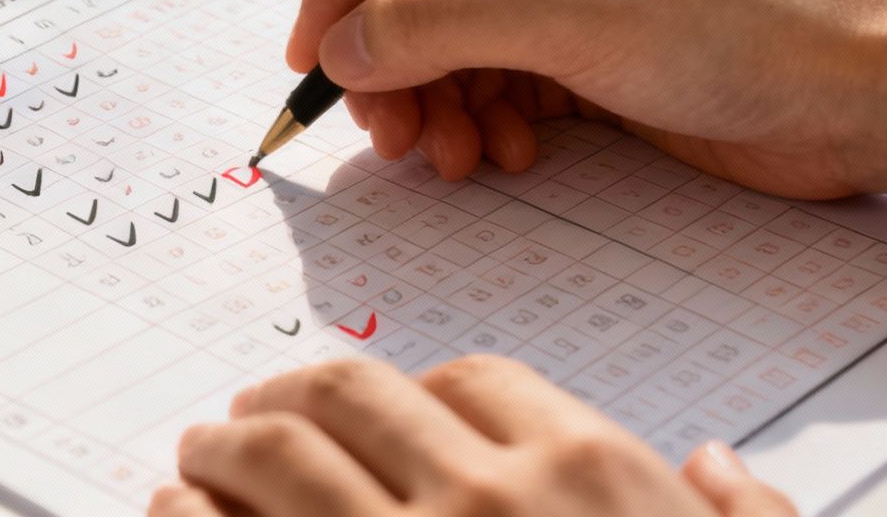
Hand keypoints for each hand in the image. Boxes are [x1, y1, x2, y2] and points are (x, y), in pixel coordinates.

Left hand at [157, 355, 795, 516]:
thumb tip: (712, 465)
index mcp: (587, 475)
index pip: (473, 382)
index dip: (416, 394)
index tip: (382, 413)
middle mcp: (483, 499)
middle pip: (348, 394)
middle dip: (286, 395)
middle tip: (249, 415)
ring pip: (273, 453)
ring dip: (220, 445)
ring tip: (197, 460)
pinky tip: (175, 516)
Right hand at [283, 0, 886, 212]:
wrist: (873, 92)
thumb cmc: (748, 18)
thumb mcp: (567, 13)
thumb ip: (433, 22)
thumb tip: (337, 46)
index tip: (314, 54)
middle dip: (390, 55)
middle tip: (383, 130)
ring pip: (449, 32)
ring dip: (433, 99)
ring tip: (449, 155)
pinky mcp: (592, 39)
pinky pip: (496, 72)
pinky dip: (482, 116)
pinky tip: (503, 153)